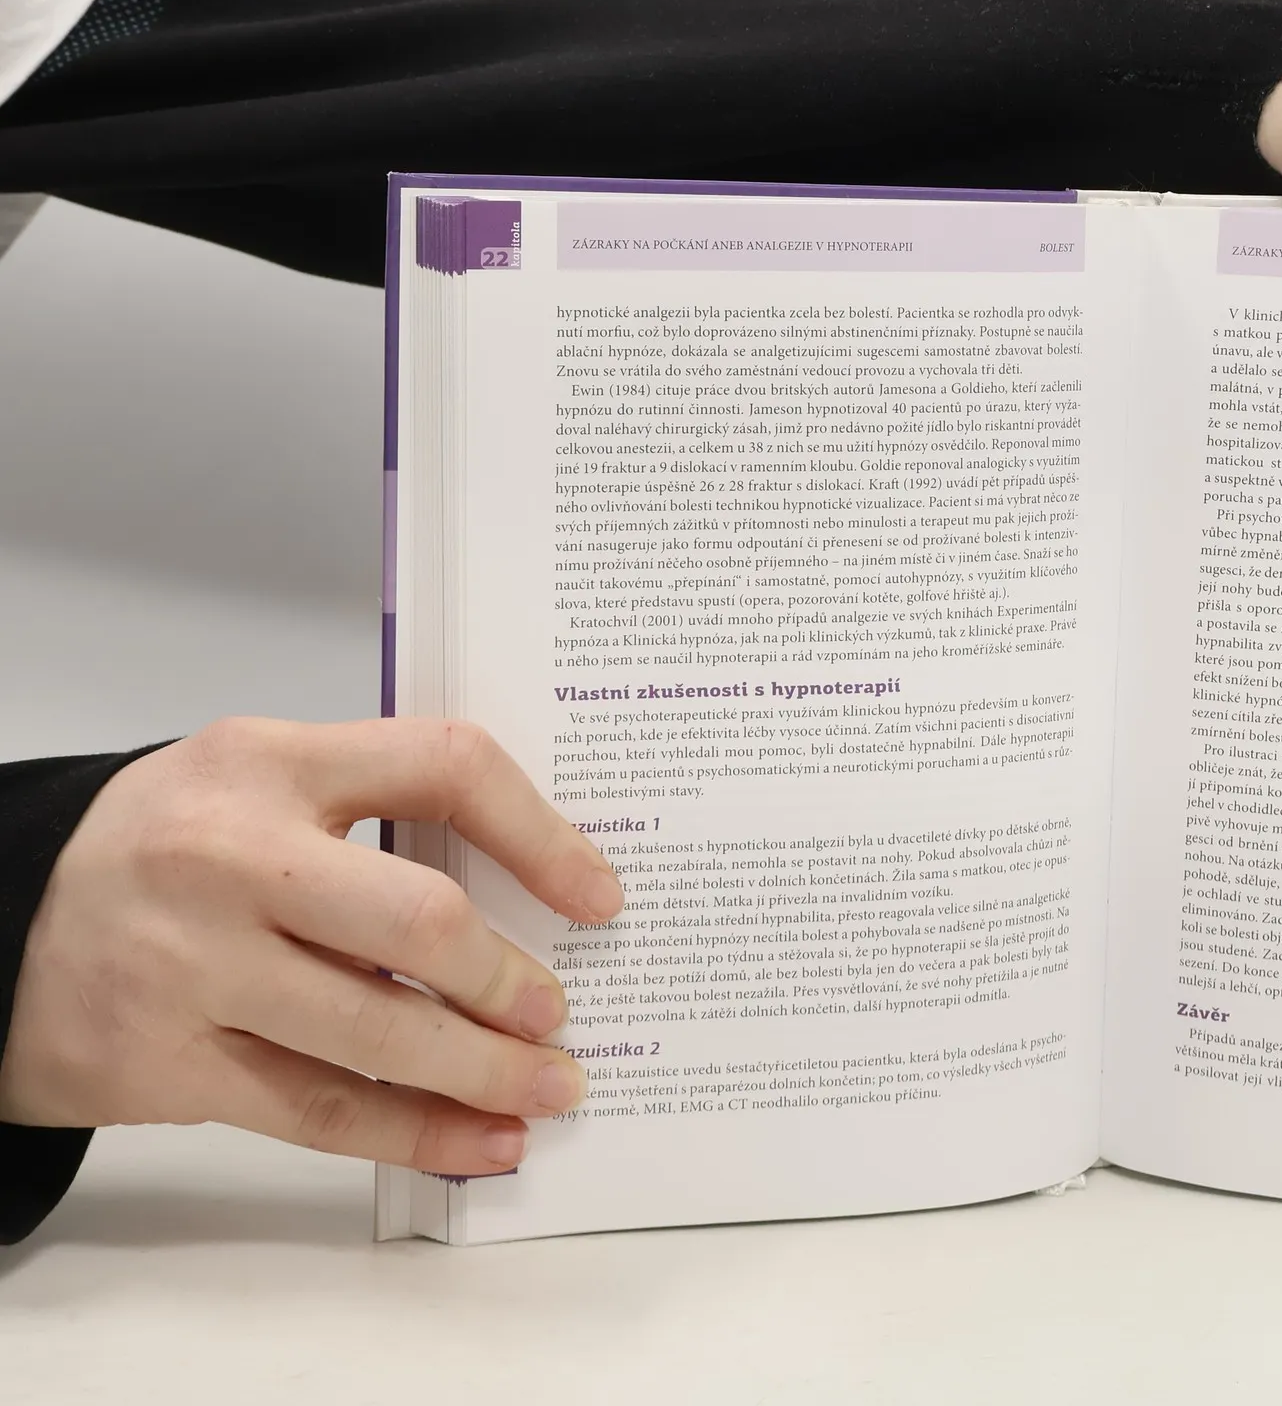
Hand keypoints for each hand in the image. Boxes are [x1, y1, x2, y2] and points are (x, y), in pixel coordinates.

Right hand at [0, 717, 623, 1175]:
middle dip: (509, 980)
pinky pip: (314, 1110)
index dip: (539, 833)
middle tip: (559, 1013)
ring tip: (548, 1090)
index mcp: (273, 761)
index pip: (442, 766)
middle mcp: (234, 857)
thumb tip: (526, 881)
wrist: (3, 917)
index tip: (597, 891)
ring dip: (481, 1072)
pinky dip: (410, 1133)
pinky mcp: (169, 1063)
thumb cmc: (165, 839)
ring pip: (374, 1033)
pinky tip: (475, 1143)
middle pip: (416, 922)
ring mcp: (196, 966)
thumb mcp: (259, 775)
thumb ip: (373, 803)